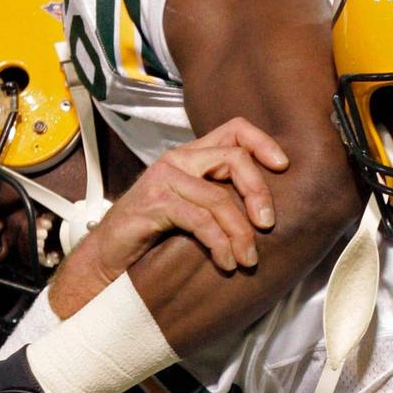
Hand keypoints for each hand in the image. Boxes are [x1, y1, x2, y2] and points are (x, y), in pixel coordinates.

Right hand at [51, 117, 288, 308]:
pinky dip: (218, 244)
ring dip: (240, 233)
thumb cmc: (155, 238)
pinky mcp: (154, 203)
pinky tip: (225, 263)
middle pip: (235, 158)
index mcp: (192, 157)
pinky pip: (200, 220)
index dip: (263, 143)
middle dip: (258, 193)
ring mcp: (164, 179)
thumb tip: (269, 212)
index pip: (235, 129)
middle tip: (267, 226)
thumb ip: (222, 199)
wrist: (108, 260)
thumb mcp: (196, 211)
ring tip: (247, 259)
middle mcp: (178, 160)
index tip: (284, 167)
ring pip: (219, 197)